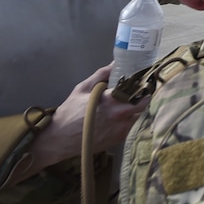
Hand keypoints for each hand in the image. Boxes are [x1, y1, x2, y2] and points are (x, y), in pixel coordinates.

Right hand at [29, 64, 148, 170]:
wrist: (60, 139)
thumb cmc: (70, 112)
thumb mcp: (82, 89)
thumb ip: (101, 75)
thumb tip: (115, 63)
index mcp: (112, 100)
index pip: (138, 90)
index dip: (143, 84)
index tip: (143, 79)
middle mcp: (120, 115)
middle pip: (143, 103)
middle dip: (142, 96)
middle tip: (138, 91)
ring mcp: (122, 128)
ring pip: (139, 115)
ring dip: (136, 108)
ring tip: (127, 103)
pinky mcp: (120, 138)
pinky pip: (131, 126)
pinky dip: (129, 119)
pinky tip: (119, 116)